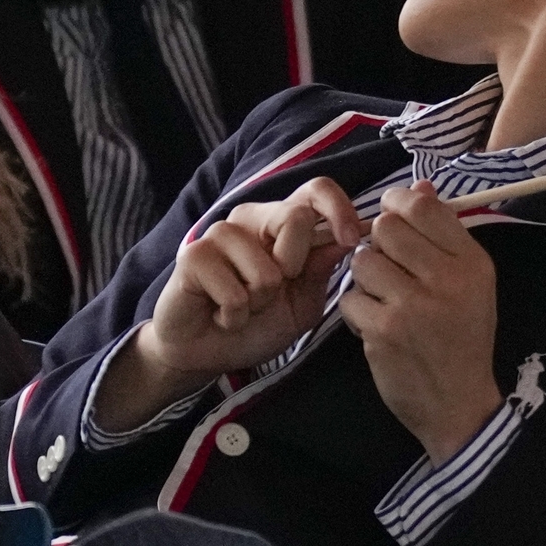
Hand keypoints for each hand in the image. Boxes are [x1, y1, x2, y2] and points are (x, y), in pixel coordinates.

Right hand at [111, 181, 357, 422]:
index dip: (339, 209)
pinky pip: (233, 292)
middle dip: (294, 267)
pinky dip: (234, 315)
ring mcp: (219, 234)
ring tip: (242, 307)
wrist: (206, 354)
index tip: (351, 240)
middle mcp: (252, 219)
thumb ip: (320, 271)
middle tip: (271, 293)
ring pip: (265, 268)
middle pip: (295, 217)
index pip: (316, 190)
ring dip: (259, 302)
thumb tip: (346, 240)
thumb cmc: (255, 326)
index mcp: (282, 223)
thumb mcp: (302, 304)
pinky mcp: (193, 255)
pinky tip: (221, 315)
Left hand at [339, 182, 503, 460]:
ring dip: (365, 279)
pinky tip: (376, 326)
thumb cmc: (462, 339)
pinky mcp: (383, 330)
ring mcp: (412, 305)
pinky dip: (357, 312)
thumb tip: (418, 186)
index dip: (398, 205)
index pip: (424, 207)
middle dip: (377, 244)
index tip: (391, 218)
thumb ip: (444, 236)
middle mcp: (446, 278)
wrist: (458, 403)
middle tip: (388, 267)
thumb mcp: (469, 285)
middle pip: (386, 228)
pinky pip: (350, 299)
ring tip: (383, 299)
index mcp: (472, 262)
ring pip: (362, 261)